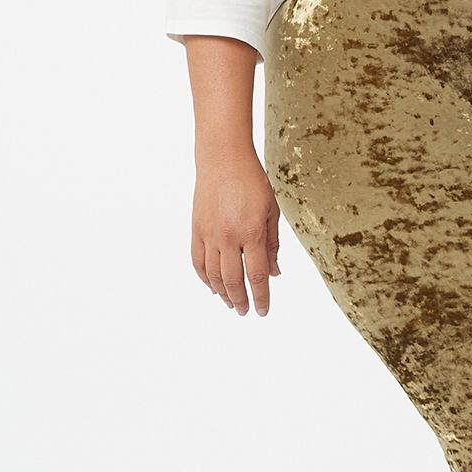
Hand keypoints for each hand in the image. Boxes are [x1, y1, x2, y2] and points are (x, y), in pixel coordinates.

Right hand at [191, 147, 282, 314]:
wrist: (223, 160)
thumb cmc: (252, 182)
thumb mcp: (271, 211)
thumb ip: (272, 244)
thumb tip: (275, 273)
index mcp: (251, 233)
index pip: (257, 275)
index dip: (261, 297)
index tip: (263, 311)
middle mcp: (228, 237)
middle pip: (233, 280)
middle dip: (241, 300)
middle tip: (246, 311)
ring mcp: (209, 234)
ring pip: (213, 275)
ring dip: (223, 293)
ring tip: (231, 303)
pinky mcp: (196, 230)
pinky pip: (198, 261)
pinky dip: (204, 278)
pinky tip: (213, 286)